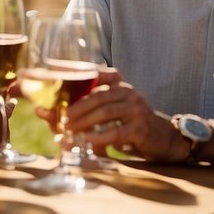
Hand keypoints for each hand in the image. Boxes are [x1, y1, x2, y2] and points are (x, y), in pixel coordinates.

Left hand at [62, 69, 185, 161]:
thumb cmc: (133, 126)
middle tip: (62, 119)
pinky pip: (117, 131)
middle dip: (77, 107)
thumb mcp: (113, 114)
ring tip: (70, 129)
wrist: (166, 140)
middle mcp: (129, 92)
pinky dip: (100, 137)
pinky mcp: (141, 127)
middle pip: (98, 96)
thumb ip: (87, 112)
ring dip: (85, 122)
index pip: (98, 73)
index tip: (56, 73)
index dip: (78, 72)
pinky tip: (88, 140)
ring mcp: (137, 109)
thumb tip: (47, 115)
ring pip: (106, 112)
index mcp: (121, 84)